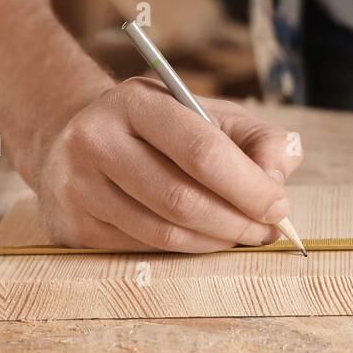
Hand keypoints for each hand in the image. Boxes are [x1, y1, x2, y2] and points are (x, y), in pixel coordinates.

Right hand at [32, 77, 302, 250]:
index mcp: (137, 101)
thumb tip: (280, 174)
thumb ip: (257, 137)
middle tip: (266, 231)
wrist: (79, 136)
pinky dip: (184, 251)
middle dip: (236, 221)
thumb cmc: (163, 128)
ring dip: (214, 242)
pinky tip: (205, 241)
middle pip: (181, 198)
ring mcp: (78, 185)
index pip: (201, 150)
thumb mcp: (210, 115)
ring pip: (162, 232)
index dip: (248, 185)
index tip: (280, 206)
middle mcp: (97, 140)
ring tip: (242, 237)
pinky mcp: (73, 224)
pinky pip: (141, 249)